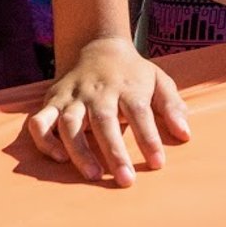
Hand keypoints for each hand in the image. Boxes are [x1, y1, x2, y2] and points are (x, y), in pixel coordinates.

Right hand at [26, 36, 188, 186]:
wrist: (98, 46)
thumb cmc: (133, 73)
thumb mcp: (159, 80)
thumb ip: (172, 106)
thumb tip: (185, 134)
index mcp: (128, 86)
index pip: (140, 113)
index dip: (149, 138)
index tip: (157, 163)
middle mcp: (98, 91)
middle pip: (104, 121)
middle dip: (114, 153)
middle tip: (125, 180)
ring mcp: (73, 96)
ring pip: (70, 124)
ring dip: (80, 151)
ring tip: (93, 176)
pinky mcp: (52, 101)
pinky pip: (40, 122)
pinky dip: (45, 141)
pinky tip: (59, 158)